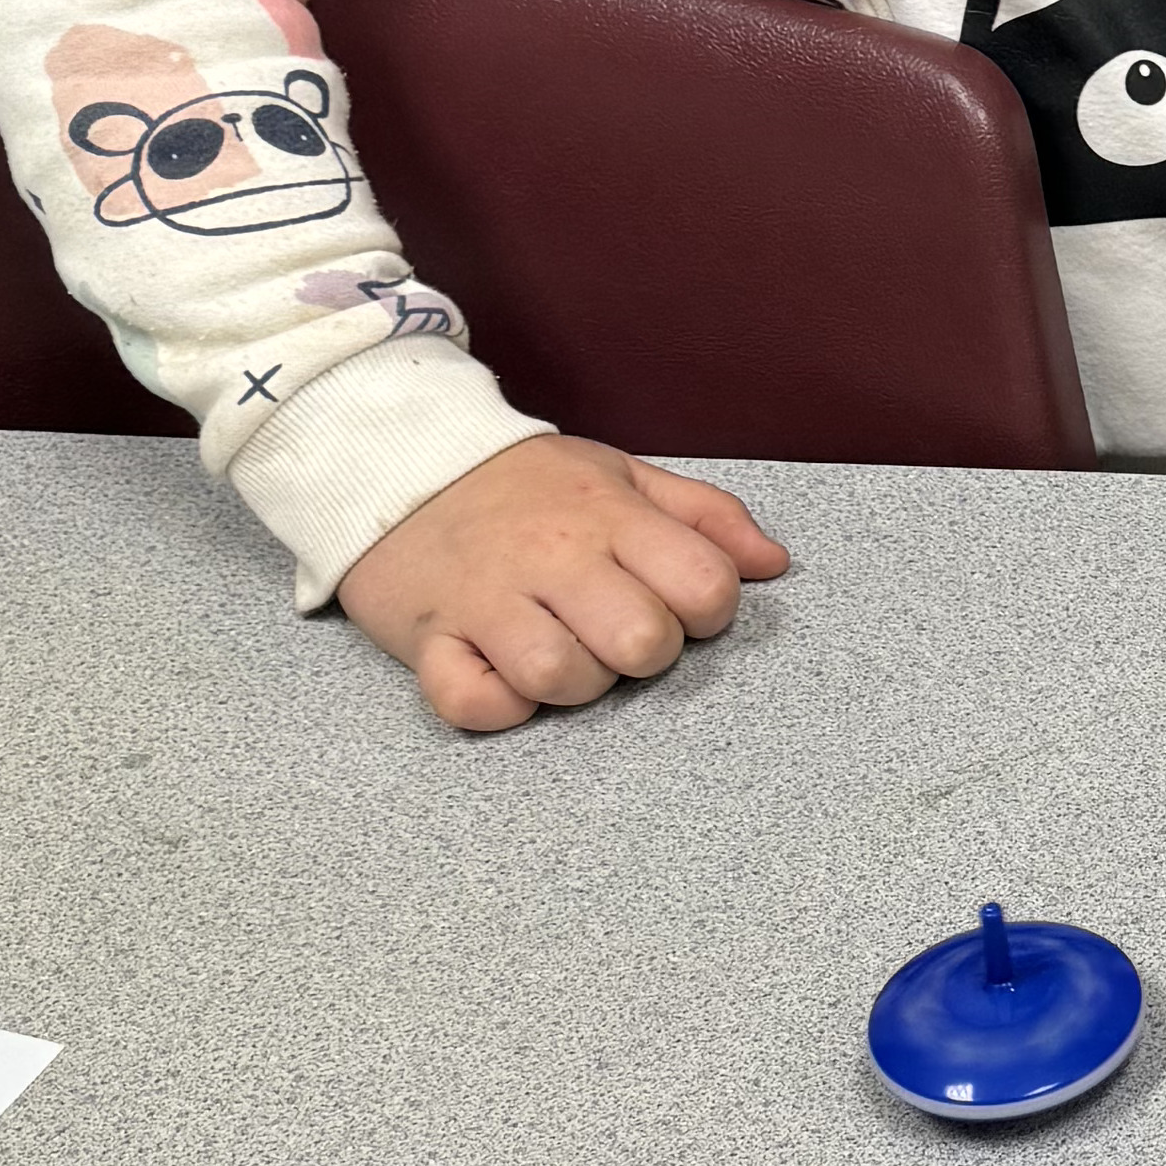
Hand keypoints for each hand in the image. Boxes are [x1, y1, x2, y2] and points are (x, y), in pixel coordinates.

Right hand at [338, 433, 791, 732]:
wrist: (391, 459)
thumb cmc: (521, 482)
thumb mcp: (620, 474)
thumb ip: (704, 516)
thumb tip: (774, 564)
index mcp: (610, 515)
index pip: (705, 585)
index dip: (706, 611)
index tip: (674, 604)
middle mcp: (553, 556)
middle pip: (641, 643)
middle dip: (642, 654)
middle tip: (610, 632)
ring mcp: (487, 599)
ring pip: (561, 677)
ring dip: (570, 683)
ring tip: (554, 649)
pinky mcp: (429, 638)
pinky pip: (475, 702)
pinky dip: (495, 705)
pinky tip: (498, 675)